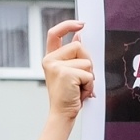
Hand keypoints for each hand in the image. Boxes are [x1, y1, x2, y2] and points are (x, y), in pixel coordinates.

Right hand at [35, 20, 92, 139]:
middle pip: (79, 47)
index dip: (67, 25)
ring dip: (89, 77)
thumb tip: (79, 36)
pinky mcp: (65, 73)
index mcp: (50, 58)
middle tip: (80, 80)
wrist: (62, 115)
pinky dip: (89, 85)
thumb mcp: (71, 73)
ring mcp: (56, 66)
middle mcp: (50, 60)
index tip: (80, 24)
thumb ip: (74, 55)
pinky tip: (80, 92)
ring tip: (79, 88)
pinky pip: (88, 74)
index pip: (54, 34)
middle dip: (87, 63)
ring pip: (86, 61)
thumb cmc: (69, 96)